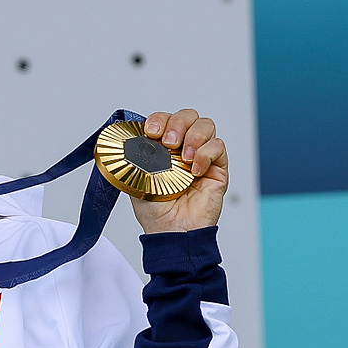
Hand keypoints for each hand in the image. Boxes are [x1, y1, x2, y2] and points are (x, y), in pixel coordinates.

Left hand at [130, 108, 227, 233]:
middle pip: (188, 116)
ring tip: (185, 158)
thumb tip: (129, 140)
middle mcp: (183, 148)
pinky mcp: (217, 168)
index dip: (159, 119)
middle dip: (177, 123)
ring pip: (205, 125)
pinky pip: (218, 147)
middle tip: (169, 143)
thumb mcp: (136, 179)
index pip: (165, 120)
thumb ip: (135, 157)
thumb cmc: (155, 211)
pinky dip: (206, 154)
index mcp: (163, 148)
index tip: (151, 131)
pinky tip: (195, 170)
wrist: (171, 231)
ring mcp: (201, 156)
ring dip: (194, 136)